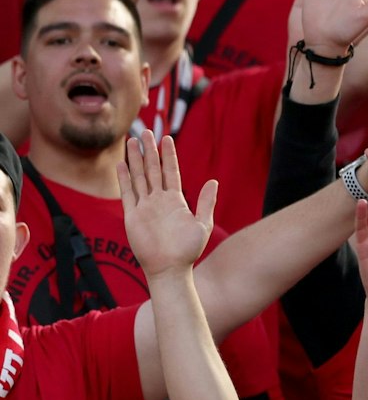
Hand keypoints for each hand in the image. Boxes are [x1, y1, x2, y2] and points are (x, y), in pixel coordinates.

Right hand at [119, 133, 217, 276]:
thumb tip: (213, 182)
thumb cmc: (188, 250)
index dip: (168, 155)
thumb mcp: (203, 224)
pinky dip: (124, 178)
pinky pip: (127, 193)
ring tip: (132, 141)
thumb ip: (206, 202)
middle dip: (149, 151)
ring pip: (138, 177)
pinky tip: (122, 164)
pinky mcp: (132, 215)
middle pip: (152, 170)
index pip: (170, 172)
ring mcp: (145, 206)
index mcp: (176, 201)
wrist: (170, 268)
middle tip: (146, 131)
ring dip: (135, 159)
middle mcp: (159, 200)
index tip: (166, 138)